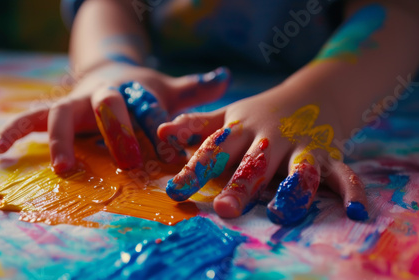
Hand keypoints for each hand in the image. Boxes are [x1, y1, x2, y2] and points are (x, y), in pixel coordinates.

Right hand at [0, 62, 230, 172]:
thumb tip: (224, 76)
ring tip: (62, 167)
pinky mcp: (55, 112)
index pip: (146, 108)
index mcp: (132, 90)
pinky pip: (30, 119)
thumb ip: (193, 89)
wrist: (110, 74)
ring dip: (60, 139)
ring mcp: (75, 103)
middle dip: (116, 132)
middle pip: (106, 106)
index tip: (171, 157)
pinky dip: (14, 131)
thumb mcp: (167, 90)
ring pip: (61, 114)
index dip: (158, 129)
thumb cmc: (142, 91)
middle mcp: (101, 95)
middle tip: (129, 161)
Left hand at [160, 83, 368, 224]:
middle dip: (241, 185)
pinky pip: (343, 173)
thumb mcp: (228, 116)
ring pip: (300, 168)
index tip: (175, 191)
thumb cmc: (260, 113)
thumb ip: (197, 127)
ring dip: (293, 189)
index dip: (195, 169)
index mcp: (242, 128)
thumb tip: (160, 134)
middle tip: (226, 209)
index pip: (215, 148)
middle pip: (255, 163)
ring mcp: (303, 145)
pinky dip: (352, 189)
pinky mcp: (330, 154)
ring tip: (283, 213)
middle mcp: (272, 137)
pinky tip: (355, 210)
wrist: (313, 93)